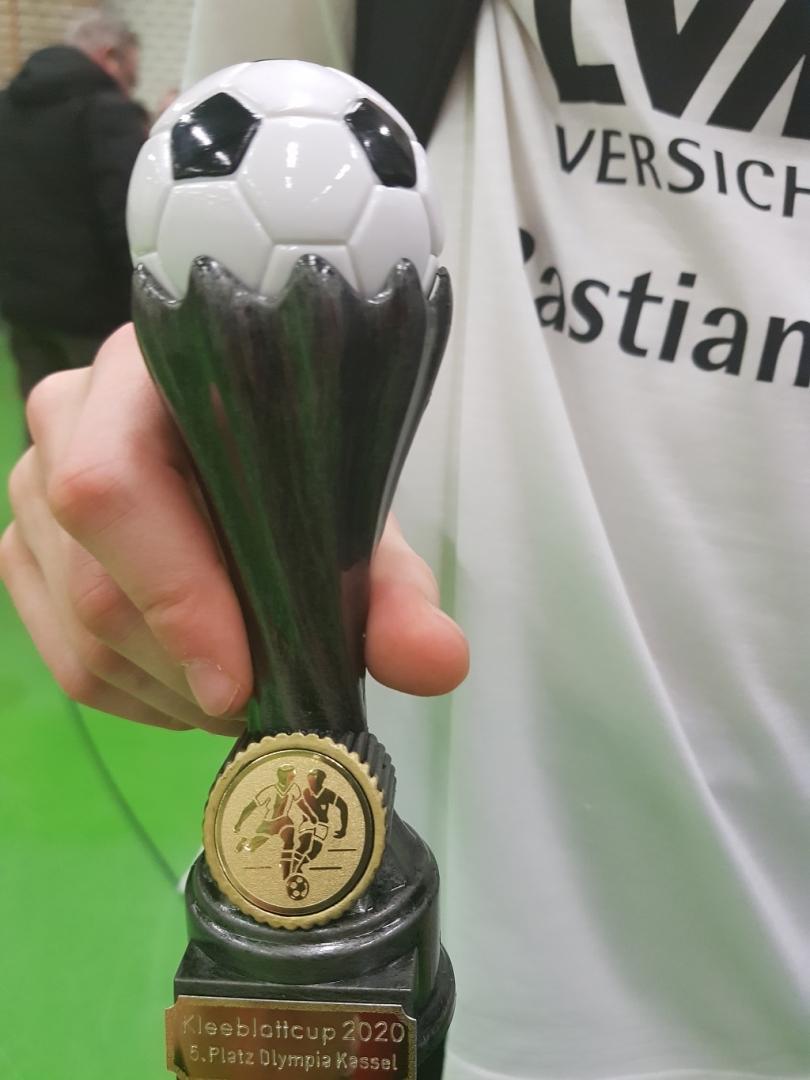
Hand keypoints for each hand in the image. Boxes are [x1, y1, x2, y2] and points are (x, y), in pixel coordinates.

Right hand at [0, 324, 468, 735]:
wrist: (249, 442)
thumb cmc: (298, 460)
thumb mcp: (350, 509)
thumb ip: (392, 583)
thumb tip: (438, 663)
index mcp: (147, 376)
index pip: (113, 486)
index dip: (173, 591)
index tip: (240, 682)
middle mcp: (67, 422)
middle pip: (94, 581)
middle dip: (190, 670)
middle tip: (271, 698)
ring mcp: (30, 488)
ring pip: (80, 636)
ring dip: (174, 693)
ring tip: (249, 688)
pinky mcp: (25, 553)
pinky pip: (65, 661)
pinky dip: (143, 698)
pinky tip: (199, 684)